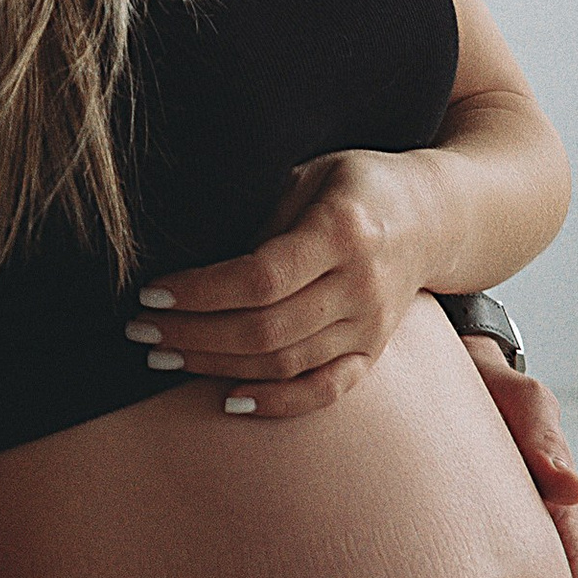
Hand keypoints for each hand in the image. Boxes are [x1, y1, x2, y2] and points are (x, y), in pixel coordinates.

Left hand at [127, 150, 437, 417]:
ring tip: (164, 355)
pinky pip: (326, 390)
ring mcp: (372, 326)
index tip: (151, 293)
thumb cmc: (359, 185)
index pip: (259, 277)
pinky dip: (278, 402)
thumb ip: (263, 217)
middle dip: (192, 335)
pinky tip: (230, 400)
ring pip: (285, 363)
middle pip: (265, 329)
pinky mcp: (374, 352)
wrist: (437, 216)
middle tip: (140, 330)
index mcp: (343, 231)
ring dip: (216, 365)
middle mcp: (362, 285)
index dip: (199, 292)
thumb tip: (193, 261)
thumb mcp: (311, 175)